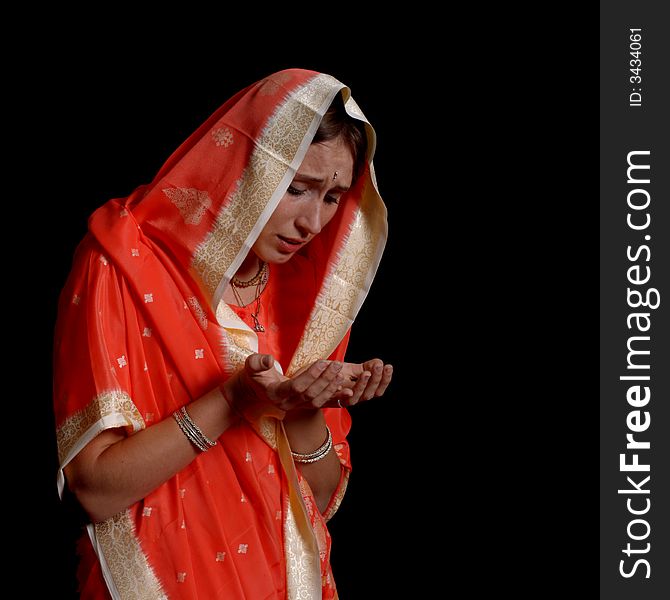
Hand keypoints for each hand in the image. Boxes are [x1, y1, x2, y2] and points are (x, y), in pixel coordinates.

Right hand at [228, 354, 351, 415]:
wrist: (253, 390)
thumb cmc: (253, 375)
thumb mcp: (251, 365)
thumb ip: (257, 362)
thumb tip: (268, 360)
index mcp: (276, 394)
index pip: (296, 386)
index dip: (310, 375)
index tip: (322, 362)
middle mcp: (287, 404)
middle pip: (310, 394)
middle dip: (325, 379)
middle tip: (336, 365)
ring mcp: (295, 407)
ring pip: (316, 401)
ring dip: (331, 388)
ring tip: (341, 374)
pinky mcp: (302, 407)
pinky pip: (320, 404)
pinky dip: (333, 397)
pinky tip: (344, 389)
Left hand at [332, 358, 392, 406]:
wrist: (312, 380)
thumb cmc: (333, 374)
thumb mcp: (352, 369)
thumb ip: (366, 367)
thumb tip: (380, 363)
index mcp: (361, 392)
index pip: (377, 390)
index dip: (384, 380)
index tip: (388, 367)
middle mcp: (353, 398)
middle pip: (368, 395)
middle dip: (375, 380)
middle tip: (378, 367)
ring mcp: (340, 400)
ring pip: (354, 398)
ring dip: (362, 385)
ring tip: (366, 373)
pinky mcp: (327, 399)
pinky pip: (336, 398)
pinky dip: (343, 393)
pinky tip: (348, 387)